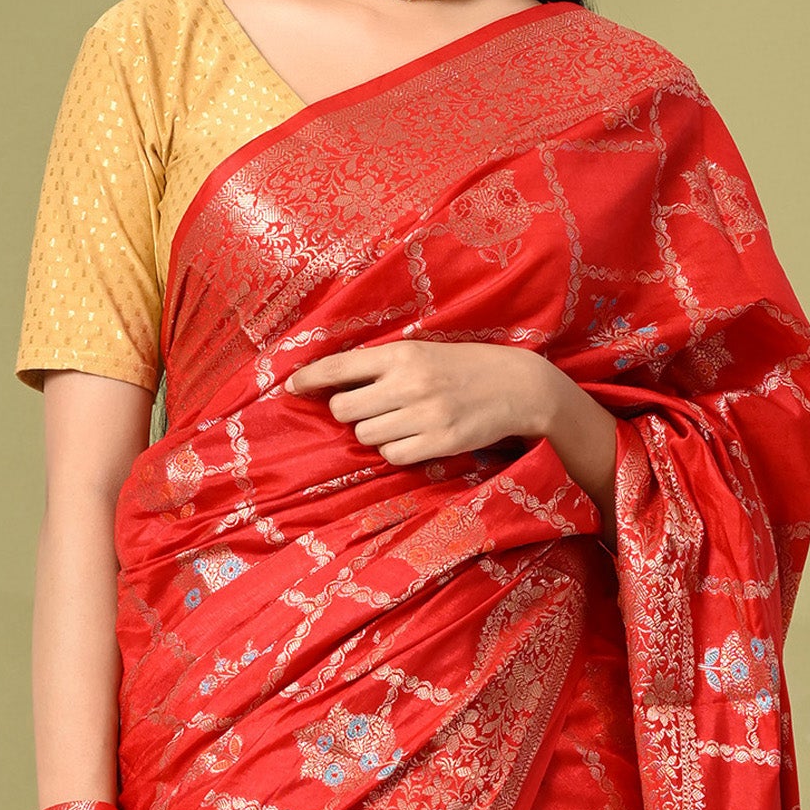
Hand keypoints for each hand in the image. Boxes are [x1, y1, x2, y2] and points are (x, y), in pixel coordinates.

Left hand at [286, 339, 616, 529]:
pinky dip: (398, 452)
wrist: (518, 385)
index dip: (309, 379)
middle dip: (351, 413)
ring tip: (400, 423)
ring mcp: (424, 415)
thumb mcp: (423, 353)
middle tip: (373, 409)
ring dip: (375, 434)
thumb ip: (381, 365)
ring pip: (366, 436)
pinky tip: (416, 439)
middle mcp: (409, 383)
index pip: (340, 367)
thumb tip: (331, 386)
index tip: (291, 388)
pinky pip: (393, 457)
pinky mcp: (440, 442)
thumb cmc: (463, 368)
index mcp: (402, 354)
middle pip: (345, 410)